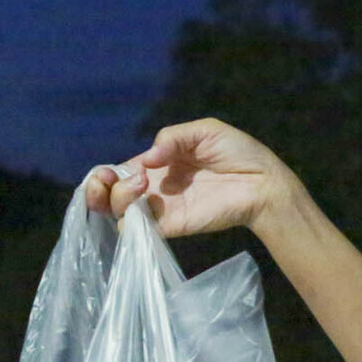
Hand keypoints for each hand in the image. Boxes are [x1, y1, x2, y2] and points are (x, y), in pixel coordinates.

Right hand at [84, 118, 297, 237]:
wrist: (263, 181)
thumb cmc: (238, 152)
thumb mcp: (203, 131)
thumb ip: (171, 138)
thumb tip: (147, 159)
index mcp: (157, 163)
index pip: (118, 172)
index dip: (104, 174)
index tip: (107, 171)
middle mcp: (154, 187)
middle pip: (111, 195)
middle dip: (98, 189)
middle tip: (109, 181)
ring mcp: (163, 208)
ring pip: (120, 213)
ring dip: (118, 199)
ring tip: (140, 184)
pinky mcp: (174, 226)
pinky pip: (143, 231)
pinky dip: (132, 222)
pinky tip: (143, 203)